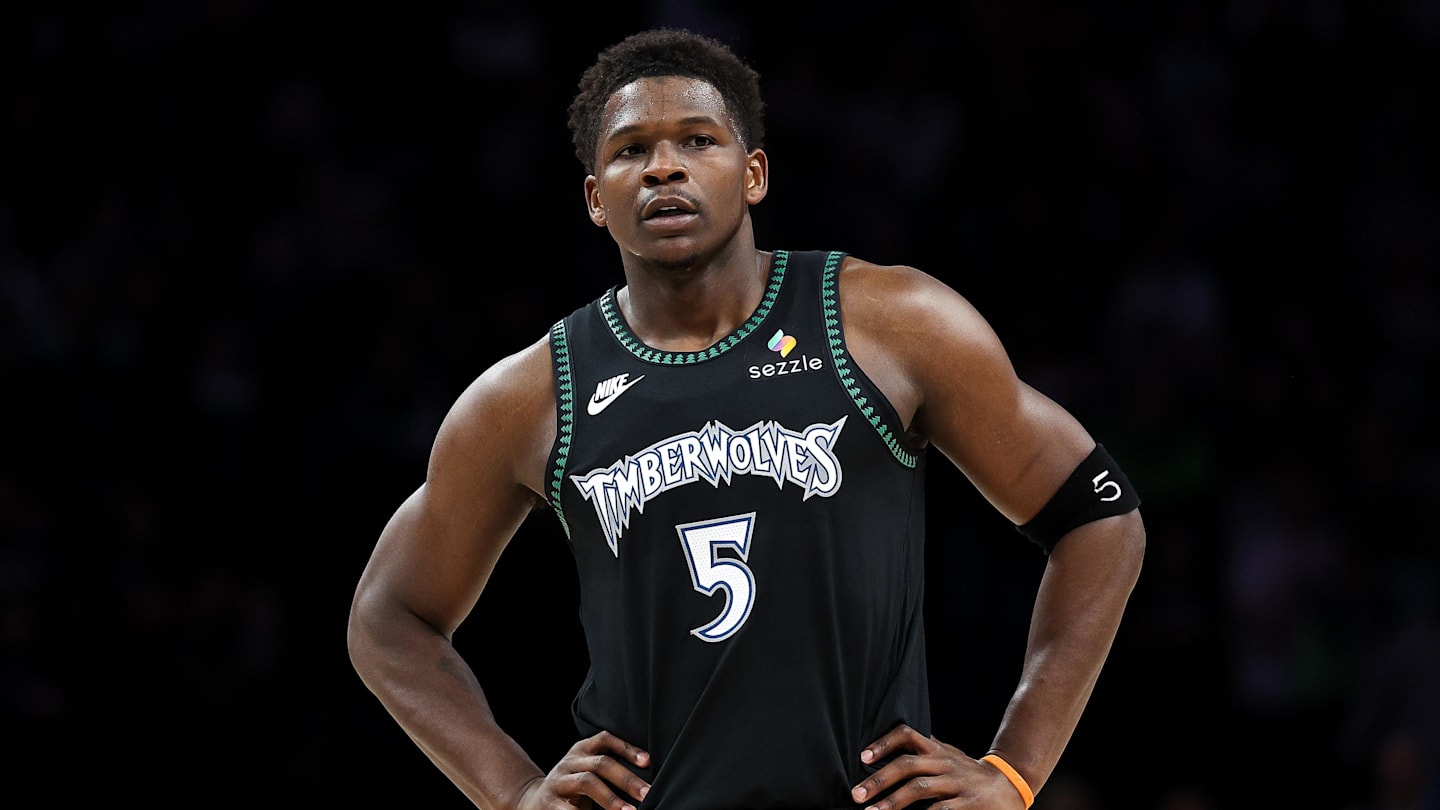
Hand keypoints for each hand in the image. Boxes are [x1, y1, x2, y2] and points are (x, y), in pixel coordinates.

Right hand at [516, 730, 650, 809]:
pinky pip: (570, 807)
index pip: (605, 739)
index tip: (647, 761)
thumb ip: (608, 769)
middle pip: (601, 764)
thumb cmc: (571, 786)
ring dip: (611, 798)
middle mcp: (570, 761)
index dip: (627, 748)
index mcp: (581, 750)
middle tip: (647, 794)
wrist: (533, 801)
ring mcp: (559, 780)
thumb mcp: (586, 770)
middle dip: (627, 779)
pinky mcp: (550, 801)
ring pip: (587, 782)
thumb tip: (644, 781)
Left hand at [850, 724, 1023, 808]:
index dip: (884, 742)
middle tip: (857, 795)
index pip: (907, 734)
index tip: (862, 755)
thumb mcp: (946, 754)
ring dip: (892, 802)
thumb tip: (888, 747)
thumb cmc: (968, 772)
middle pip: (907, 765)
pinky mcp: (967, 803)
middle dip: (879, 780)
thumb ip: (922, 750)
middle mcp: (944, 762)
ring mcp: (955, 783)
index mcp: (936, 749)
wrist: (1009, 784)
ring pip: (919, 788)